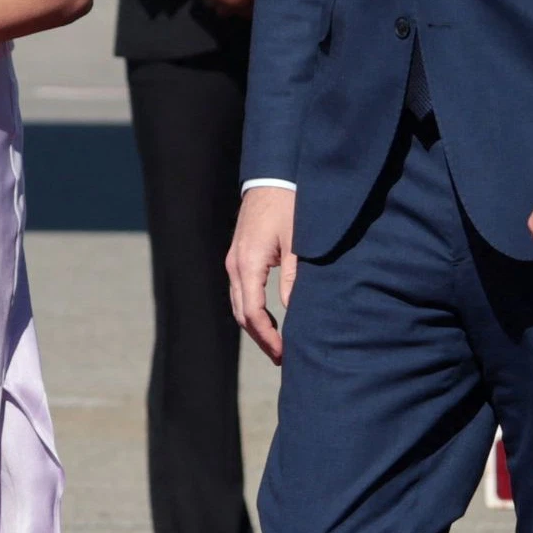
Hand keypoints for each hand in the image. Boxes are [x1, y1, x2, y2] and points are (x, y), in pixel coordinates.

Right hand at [226, 184, 300, 362]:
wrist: (273, 175)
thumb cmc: (289, 205)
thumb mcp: (298, 243)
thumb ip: (294, 278)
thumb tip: (294, 312)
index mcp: (248, 264)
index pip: (253, 313)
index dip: (267, 338)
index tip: (284, 354)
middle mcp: (235, 265)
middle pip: (241, 314)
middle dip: (260, 338)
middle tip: (282, 358)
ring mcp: (234, 260)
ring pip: (238, 304)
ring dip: (255, 327)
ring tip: (276, 345)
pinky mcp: (239, 256)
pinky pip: (241, 292)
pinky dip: (253, 310)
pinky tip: (270, 320)